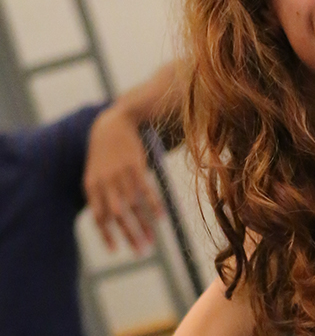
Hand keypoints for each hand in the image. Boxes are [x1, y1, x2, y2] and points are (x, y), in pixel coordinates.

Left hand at [83, 104, 161, 252]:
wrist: (113, 124)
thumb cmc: (104, 153)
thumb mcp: (95, 173)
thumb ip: (100, 195)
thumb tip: (106, 219)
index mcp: (92, 187)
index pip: (99, 217)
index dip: (107, 235)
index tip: (116, 251)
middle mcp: (105, 184)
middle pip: (118, 216)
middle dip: (129, 236)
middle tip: (140, 253)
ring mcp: (121, 175)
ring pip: (133, 207)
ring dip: (143, 226)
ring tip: (152, 241)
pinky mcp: (137, 167)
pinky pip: (146, 191)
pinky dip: (154, 206)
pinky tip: (161, 218)